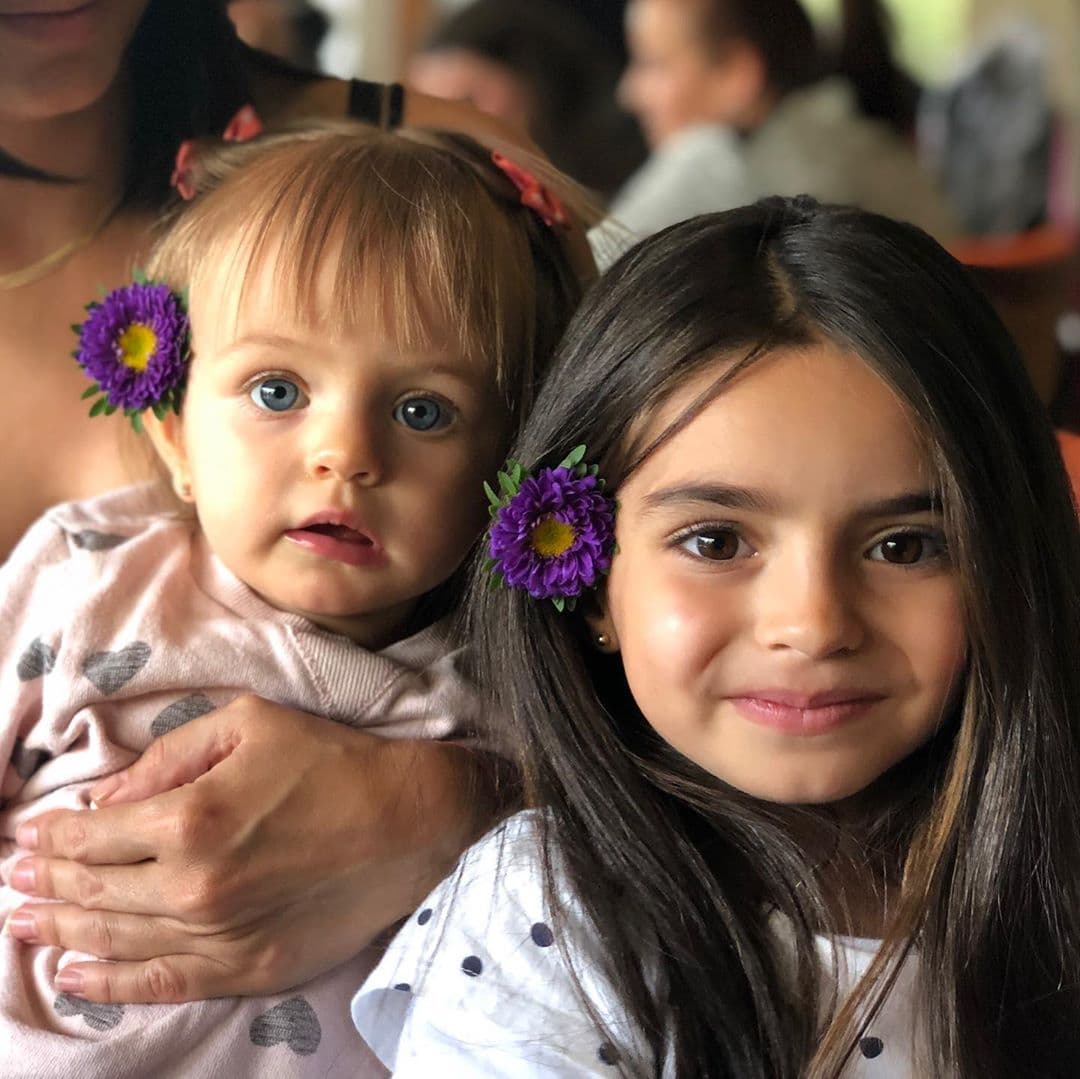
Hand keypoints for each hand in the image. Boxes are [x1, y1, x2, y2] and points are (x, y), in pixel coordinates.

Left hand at [8, 695, 490, 1003]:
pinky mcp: (248, 967)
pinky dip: (110, 983)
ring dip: (60, 931)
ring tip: (22, 922)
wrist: (407, 820)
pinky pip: (161, 983)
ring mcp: (219, 935)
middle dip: (44, 883)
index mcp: (191, 817)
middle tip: (14, 879)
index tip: (28, 836)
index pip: (93, 836)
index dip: (51, 838)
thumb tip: (109, 796)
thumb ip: (171, 755)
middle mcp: (194, 885)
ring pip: (115, 940)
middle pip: (94, 891)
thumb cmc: (332, 761)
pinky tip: (74, 974)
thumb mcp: (250, 723)